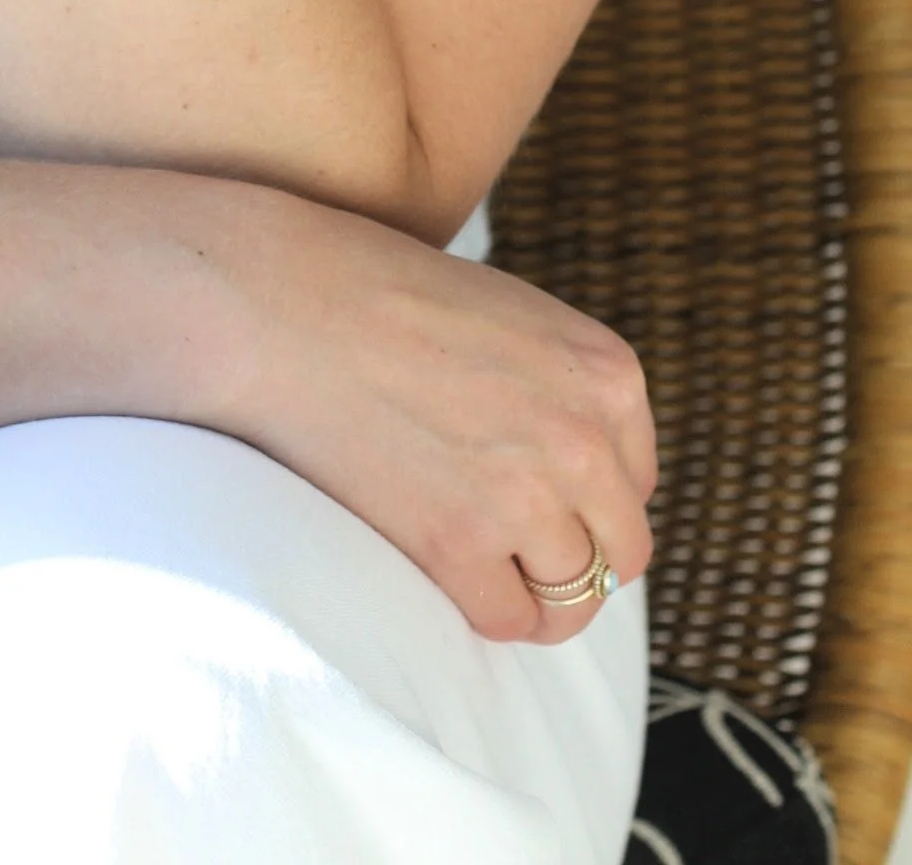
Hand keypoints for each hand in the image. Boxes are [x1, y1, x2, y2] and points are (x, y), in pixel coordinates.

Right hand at [197, 179, 655, 644]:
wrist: (275, 300)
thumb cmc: (372, 291)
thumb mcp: (504, 315)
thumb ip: (556, 389)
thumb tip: (571, 479)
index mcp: (605, 372)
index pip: (636, 481)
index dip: (586, 500)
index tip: (536, 497)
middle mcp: (583, 438)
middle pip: (621, 551)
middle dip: (573, 556)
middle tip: (512, 547)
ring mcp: (524, 496)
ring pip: (572, 597)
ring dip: (529, 591)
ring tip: (477, 565)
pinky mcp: (458, 545)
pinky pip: (506, 619)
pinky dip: (481, 607)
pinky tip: (442, 569)